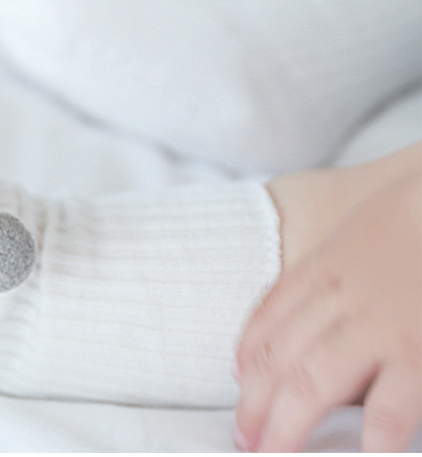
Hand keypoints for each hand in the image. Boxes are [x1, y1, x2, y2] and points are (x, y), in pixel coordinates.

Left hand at [234, 170, 420, 451]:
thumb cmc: (418, 208)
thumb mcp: (360, 226)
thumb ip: (332, 264)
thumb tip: (303, 299)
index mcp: (326, 266)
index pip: (270, 316)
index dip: (249, 353)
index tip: (238, 380)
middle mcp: (341, 299)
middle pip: (281, 357)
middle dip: (256, 401)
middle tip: (243, 435)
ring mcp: (380, 327)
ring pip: (313, 382)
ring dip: (287, 424)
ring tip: (271, 453)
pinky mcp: (419, 349)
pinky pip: (389, 403)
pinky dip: (371, 437)